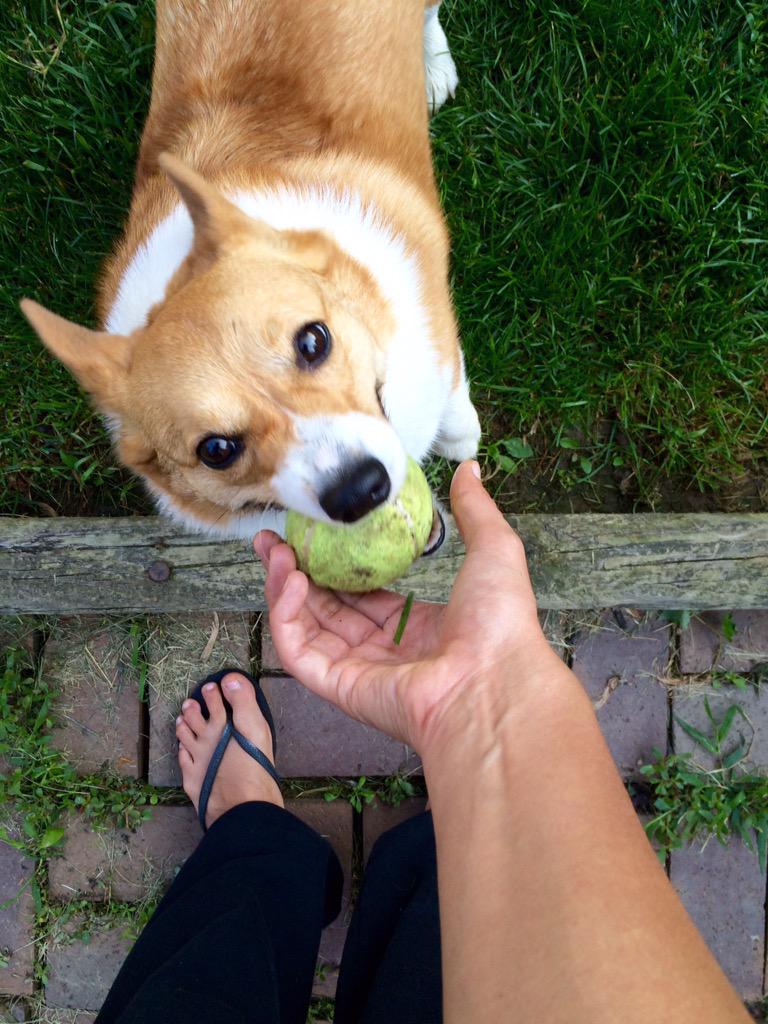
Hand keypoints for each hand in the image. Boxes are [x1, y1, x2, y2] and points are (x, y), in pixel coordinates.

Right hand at [255, 461, 555, 752]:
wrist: (495, 681)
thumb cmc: (500, 624)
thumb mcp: (492, 549)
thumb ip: (475, 509)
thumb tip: (471, 467)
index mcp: (416, 628)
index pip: (363, 595)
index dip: (335, 564)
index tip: (314, 532)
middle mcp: (384, 652)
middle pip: (325, 609)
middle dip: (295, 573)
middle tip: (273, 538)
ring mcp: (358, 671)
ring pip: (305, 627)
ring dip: (283, 587)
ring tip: (275, 550)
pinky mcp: (339, 686)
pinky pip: (298, 650)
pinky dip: (285, 615)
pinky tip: (288, 579)